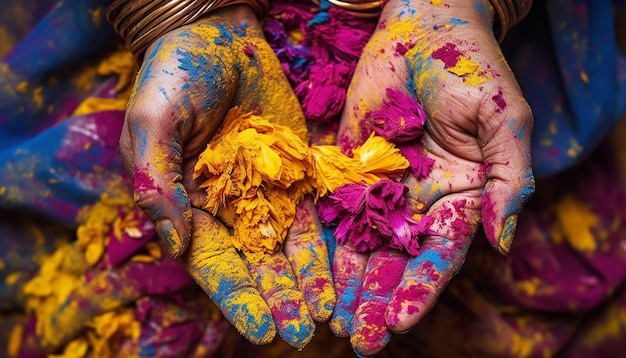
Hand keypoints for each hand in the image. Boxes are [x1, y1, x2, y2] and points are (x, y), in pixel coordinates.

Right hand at [119, 5, 333, 347]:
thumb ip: (157, 181)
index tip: (261, 329)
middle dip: (279, 300)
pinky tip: (341, 272)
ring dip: (307, 283)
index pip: (214, 263)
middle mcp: (228, 208)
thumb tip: (172, 243)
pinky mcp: (296, 172)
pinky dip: (325, 244)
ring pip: (289, 247)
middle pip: (257, 264)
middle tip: (302, 335)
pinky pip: (313, 213)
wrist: (217, 35)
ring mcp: (265, 192)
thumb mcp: (152, 122)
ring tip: (327, 316)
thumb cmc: (174, 75)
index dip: (237, 297)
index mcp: (187, 206)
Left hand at [329, 0, 534, 354]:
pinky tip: (312, 273)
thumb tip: (503, 242)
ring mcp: (382, 187)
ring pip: (362, 245)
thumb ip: (509, 180)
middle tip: (359, 339)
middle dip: (379, 300)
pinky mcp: (349, 168)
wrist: (424, 26)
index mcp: (462, 198)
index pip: (440, 255)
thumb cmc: (472, 69)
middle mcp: (420, 202)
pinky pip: (334, 209)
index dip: (421, 289)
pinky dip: (325, 242)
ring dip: (349, 284)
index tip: (400, 321)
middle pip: (397, 261)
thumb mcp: (504, 122)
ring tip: (334, 322)